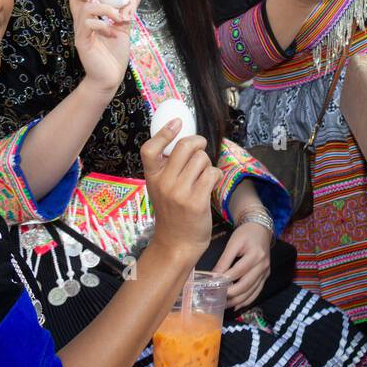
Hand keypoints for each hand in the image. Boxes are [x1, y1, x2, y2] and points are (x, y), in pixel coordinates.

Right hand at [69, 0, 143, 96]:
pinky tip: (113, 33)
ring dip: (105, 8)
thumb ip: (128, 7)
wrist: (110, 77)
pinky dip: (104, 25)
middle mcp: (81, 22)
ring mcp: (80, 32)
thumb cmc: (114, 53)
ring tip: (119, 17)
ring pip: (85, 9)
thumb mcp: (124, 25)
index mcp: (88, 16)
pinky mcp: (83, 43)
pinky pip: (88, 26)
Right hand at [142, 123, 220, 261]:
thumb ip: (168, 168)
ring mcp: (179, 192)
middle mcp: (164, 183)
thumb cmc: (173, 213)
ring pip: (202, 159)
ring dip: (207, 165)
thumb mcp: (161, 189)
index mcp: (152, 177)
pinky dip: (215, 176)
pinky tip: (210, 186)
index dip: (164, 133)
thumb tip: (185, 140)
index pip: (150, 149)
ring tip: (202, 177)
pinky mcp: (196, 201)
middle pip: (185, 146)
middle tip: (200, 149)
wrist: (177, 243)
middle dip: (198, 143)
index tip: (177, 123)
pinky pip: (212, 173)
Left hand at [213, 220, 272, 309]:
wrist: (261, 230)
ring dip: (236, 301)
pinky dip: (246, 301)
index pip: (237, 271)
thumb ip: (224, 260)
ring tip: (223, 305)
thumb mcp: (233, 243)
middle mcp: (262, 265)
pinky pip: (256, 292)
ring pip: (251, 292)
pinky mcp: (265, 276)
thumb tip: (213, 276)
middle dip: (230, 294)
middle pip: (245, 285)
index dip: (224, 280)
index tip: (211, 286)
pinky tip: (236, 305)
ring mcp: (265, 272)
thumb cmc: (246, 234)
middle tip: (215, 299)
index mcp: (255, 255)